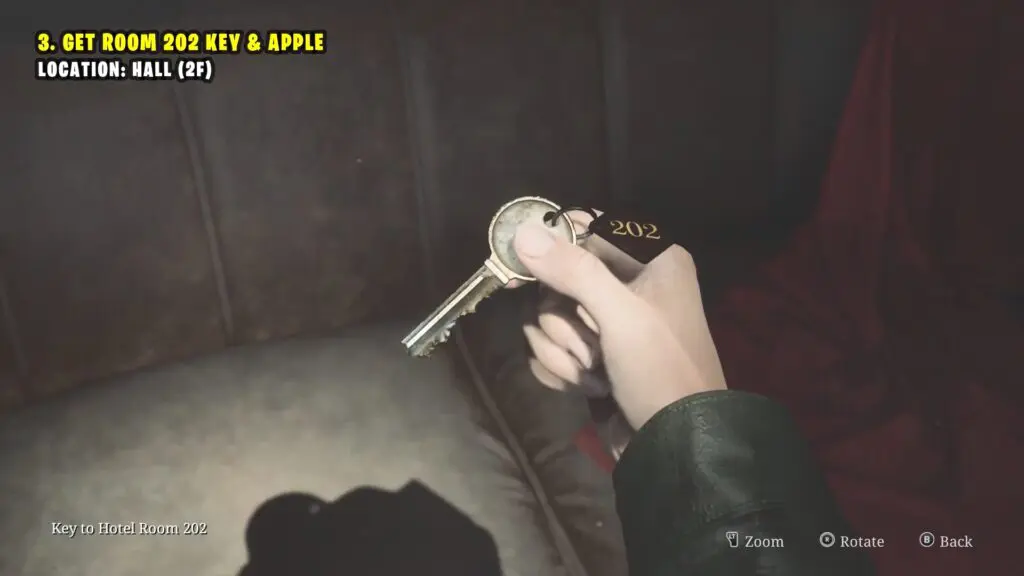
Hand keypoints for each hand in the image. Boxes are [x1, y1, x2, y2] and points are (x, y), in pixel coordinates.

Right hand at [513, 213, 726, 431]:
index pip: (588, 230)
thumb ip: (574, 271)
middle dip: (563, 319)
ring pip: (551, 316)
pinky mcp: (593, 355)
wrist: (676, 446)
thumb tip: (526, 233)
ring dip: (562, 349)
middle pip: (561, 279)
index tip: (519, 266)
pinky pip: (552, 346)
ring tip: (593, 372)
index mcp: (653, 260)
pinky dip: (561, 368)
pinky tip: (584, 386)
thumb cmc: (660, 370)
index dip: (553, 248)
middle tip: (587, 345)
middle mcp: (632, 285)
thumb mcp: (621, 316)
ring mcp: (609, 323)